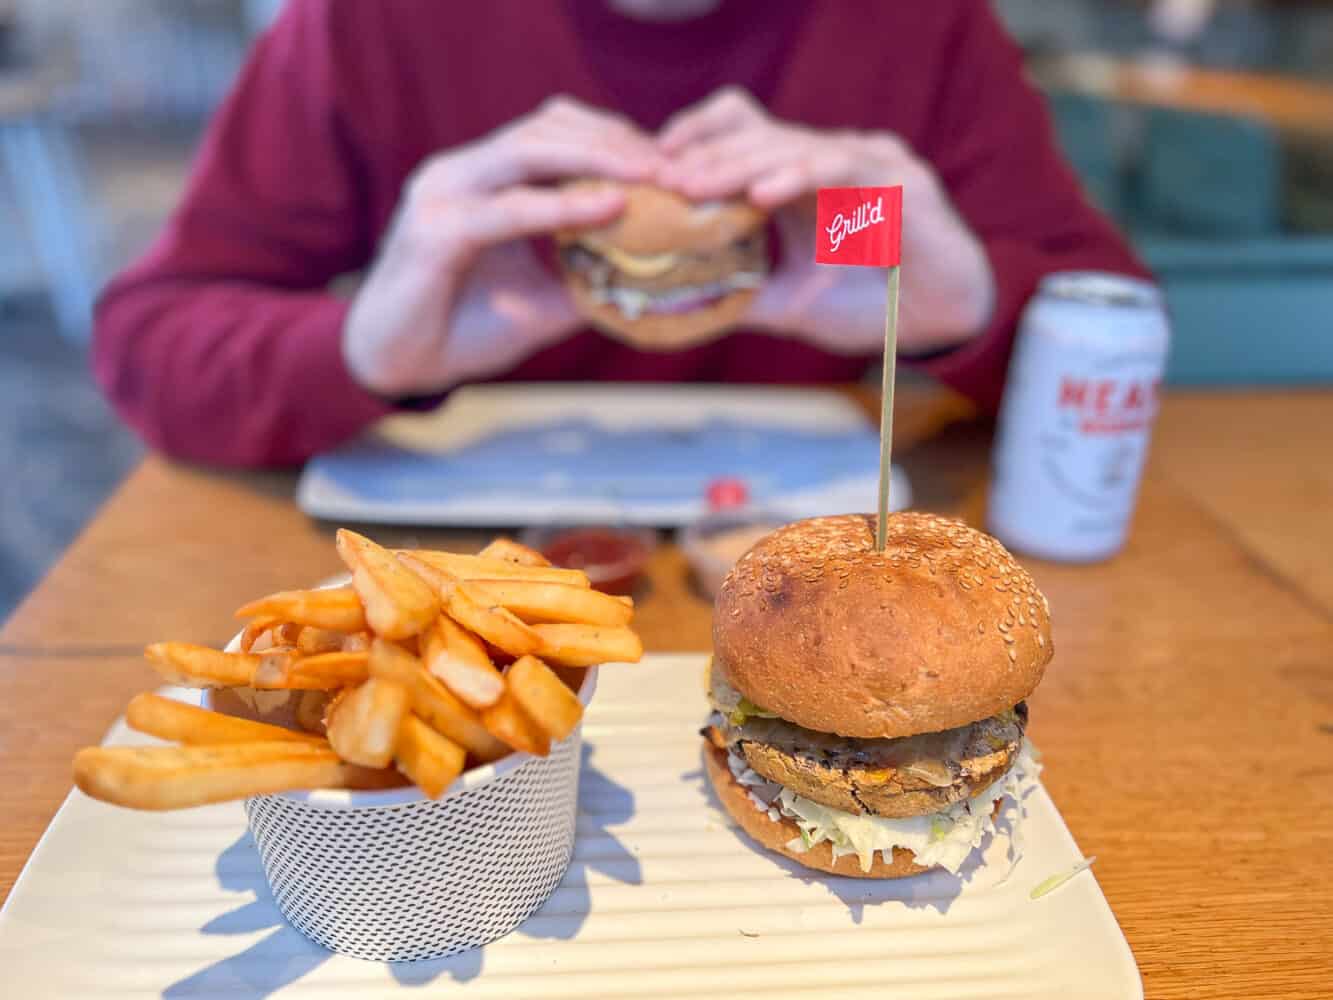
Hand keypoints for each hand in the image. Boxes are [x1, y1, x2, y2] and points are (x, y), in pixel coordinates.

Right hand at [343, 97, 663, 396]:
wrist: (397, 367)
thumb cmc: (464, 329)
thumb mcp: (543, 300)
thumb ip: (589, 277)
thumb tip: (657, 276)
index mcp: (482, 177)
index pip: (553, 131)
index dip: (612, 138)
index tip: (669, 162)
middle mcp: (460, 172)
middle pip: (545, 128)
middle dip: (614, 141)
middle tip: (672, 165)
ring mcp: (443, 194)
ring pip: (527, 152)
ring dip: (595, 159)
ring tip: (650, 177)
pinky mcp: (434, 232)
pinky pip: (508, 210)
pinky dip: (562, 207)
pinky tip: (610, 209)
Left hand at [658, 88, 994, 355]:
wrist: (944, 320)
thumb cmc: (871, 303)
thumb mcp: (789, 300)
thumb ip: (739, 291)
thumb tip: (671, 302)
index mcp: (802, 178)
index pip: (743, 134)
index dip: (697, 141)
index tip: (652, 171)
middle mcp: (831, 159)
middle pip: (759, 138)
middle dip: (705, 159)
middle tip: (659, 180)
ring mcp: (866, 162)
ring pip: (794, 146)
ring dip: (740, 165)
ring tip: (695, 185)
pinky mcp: (898, 179)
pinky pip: (842, 166)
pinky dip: (799, 177)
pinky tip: (761, 193)